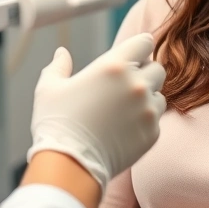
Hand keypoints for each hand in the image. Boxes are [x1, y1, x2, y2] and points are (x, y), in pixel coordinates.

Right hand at [27, 33, 166, 191]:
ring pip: (159, 95)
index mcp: (114, 66)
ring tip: (123, 110)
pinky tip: (124, 128)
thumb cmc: (56, 124)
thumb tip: (61, 52)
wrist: (69, 165)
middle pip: (157, 68)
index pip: (145, 42)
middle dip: (144, 73)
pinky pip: (156, 120)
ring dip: (147, 98)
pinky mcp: (152, 133)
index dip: (137, 48)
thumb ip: (58, 66)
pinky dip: (145, 121)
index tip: (129, 58)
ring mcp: (147, 110)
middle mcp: (136, 84)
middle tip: (124, 86)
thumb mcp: (49, 88)